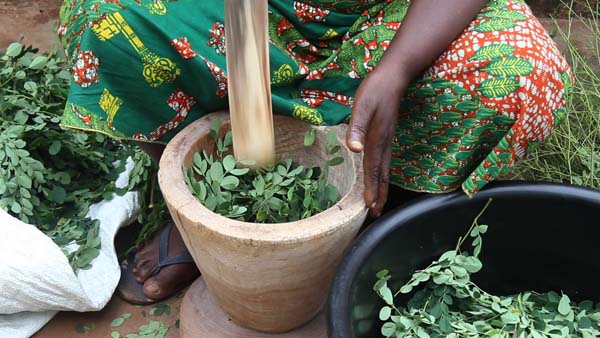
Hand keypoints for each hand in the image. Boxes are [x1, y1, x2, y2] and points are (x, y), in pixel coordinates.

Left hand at [346, 68, 407, 217]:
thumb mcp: (362, 106)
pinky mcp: (386, 135)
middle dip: (379, 194)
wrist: (393, 76)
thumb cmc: (375, 90)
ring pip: (385, 169)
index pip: (373, 170)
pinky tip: (378, 176)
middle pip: (382, 175)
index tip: (370, 207)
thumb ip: (357, 127)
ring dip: (381, 187)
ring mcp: (388, 140)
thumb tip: (354, 149)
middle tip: (376, 213)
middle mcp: (384, 143)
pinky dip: (381, 174)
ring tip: (378, 202)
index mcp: (377, 140)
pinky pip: (385, 160)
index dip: (371, 189)